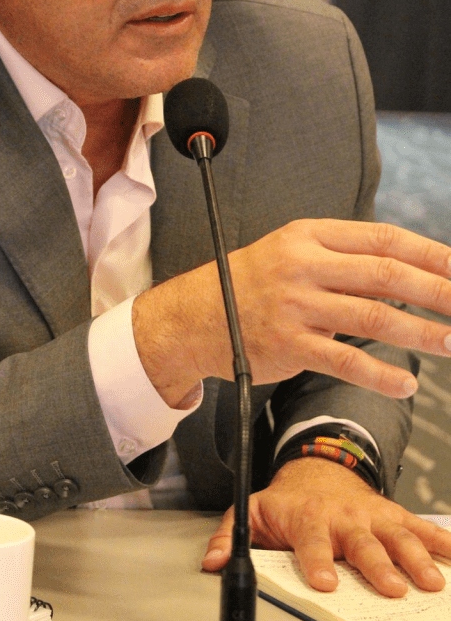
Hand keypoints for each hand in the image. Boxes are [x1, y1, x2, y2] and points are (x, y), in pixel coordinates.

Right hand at [132, 218, 450, 406]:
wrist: (195, 315)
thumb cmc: (252, 283)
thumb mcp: (292, 252)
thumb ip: (343, 260)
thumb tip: (408, 271)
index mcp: (310, 236)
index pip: (384, 239)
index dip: (431, 253)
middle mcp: (303, 265)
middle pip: (386, 275)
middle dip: (439, 291)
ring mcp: (295, 306)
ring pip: (373, 317)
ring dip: (421, 333)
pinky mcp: (288, 345)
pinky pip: (345, 362)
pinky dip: (381, 376)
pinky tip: (406, 384)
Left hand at [201, 457, 450, 596]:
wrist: (318, 470)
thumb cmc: (287, 502)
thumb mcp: (253, 512)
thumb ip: (230, 536)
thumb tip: (213, 563)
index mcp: (307, 517)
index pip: (311, 540)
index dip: (317, 560)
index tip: (325, 582)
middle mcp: (343, 516)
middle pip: (361, 542)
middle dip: (377, 565)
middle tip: (391, 588)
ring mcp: (372, 515)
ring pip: (396, 535)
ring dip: (415, 557)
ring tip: (431, 582)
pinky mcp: (394, 516)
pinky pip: (421, 527)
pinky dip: (442, 541)